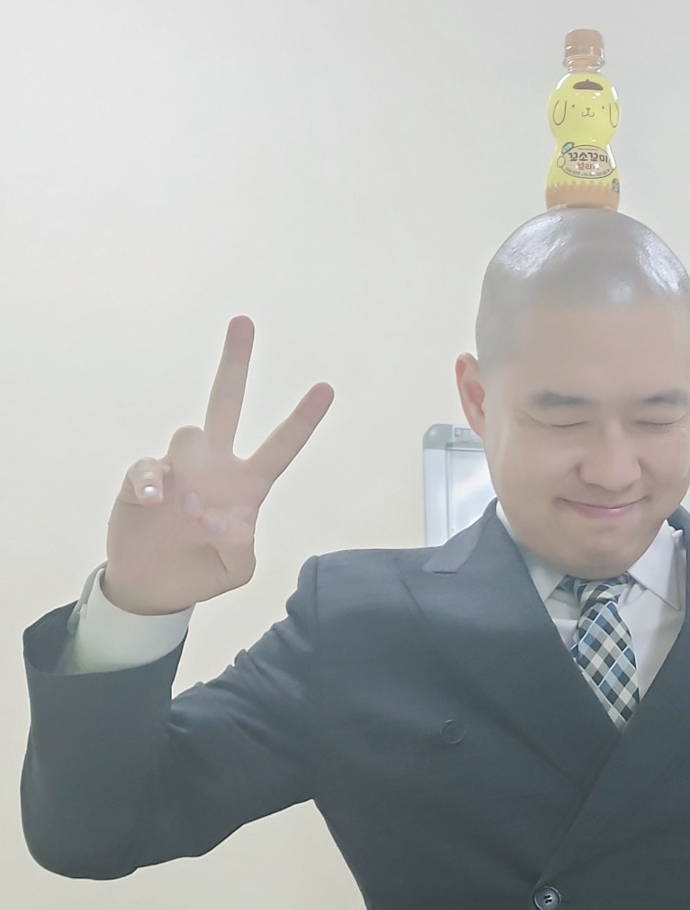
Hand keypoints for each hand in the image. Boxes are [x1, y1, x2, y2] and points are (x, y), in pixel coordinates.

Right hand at [103, 317, 333, 613]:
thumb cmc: (202, 570)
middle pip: (226, 404)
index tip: (326, 388)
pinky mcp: (144, 479)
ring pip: (189, 435)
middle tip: (244, 321)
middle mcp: (215, 468)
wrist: (156, 587)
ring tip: (188, 513)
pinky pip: (148, 466)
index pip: (280, 447)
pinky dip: (151, 481)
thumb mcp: (235, 568)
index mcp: (247, 487)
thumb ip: (239, 545)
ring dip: (192, 469)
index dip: (302, 421)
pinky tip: (154, 502)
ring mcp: (179, 469)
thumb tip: (214, 514)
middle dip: (235, 364)